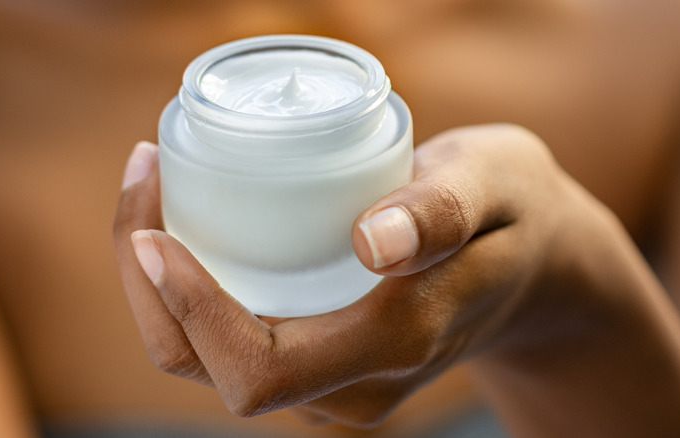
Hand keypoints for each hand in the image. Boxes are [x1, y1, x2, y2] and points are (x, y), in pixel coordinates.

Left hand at [113, 125, 619, 426]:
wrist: (534, 265)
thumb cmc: (515, 216)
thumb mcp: (496, 187)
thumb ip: (442, 214)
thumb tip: (371, 241)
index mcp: (395, 344)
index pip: (259, 368)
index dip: (192, 310)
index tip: (153, 231)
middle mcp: (353, 382)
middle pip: (208, 366)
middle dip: (149, 284)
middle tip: (145, 177)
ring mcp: (333, 379)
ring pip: (207, 357)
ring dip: (158, 282)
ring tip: (154, 185)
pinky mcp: (321, 359)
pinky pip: (229, 338)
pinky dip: (190, 283)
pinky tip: (192, 218)